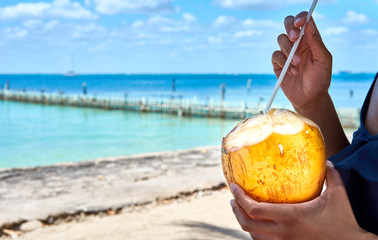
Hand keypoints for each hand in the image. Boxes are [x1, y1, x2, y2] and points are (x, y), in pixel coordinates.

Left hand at [230, 162, 373, 239]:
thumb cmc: (344, 220)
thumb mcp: (338, 195)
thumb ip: (331, 176)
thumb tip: (326, 161)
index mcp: (290, 216)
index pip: (255, 209)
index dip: (240, 198)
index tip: (233, 187)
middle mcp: (283, 232)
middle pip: (247, 224)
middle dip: (235, 210)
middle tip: (232, 198)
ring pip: (253, 235)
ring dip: (243, 221)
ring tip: (240, 208)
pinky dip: (255, 232)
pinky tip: (256, 223)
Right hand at [272, 11, 331, 110]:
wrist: (310, 98)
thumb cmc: (320, 79)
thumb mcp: (324, 60)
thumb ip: (317, 42)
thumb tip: (309, 24)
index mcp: (310, 39)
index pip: (304, 21)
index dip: (300, 18)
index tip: (300, 23)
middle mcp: (298, 43)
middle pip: (288, 24)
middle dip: (290, 28)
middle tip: (295, 38)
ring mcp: (287, 53)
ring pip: (280, 39)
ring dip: (288, 51)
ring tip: (297, 64)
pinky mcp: (278, 64)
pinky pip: (275, 56)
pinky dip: (283, 63)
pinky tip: (292, 73)